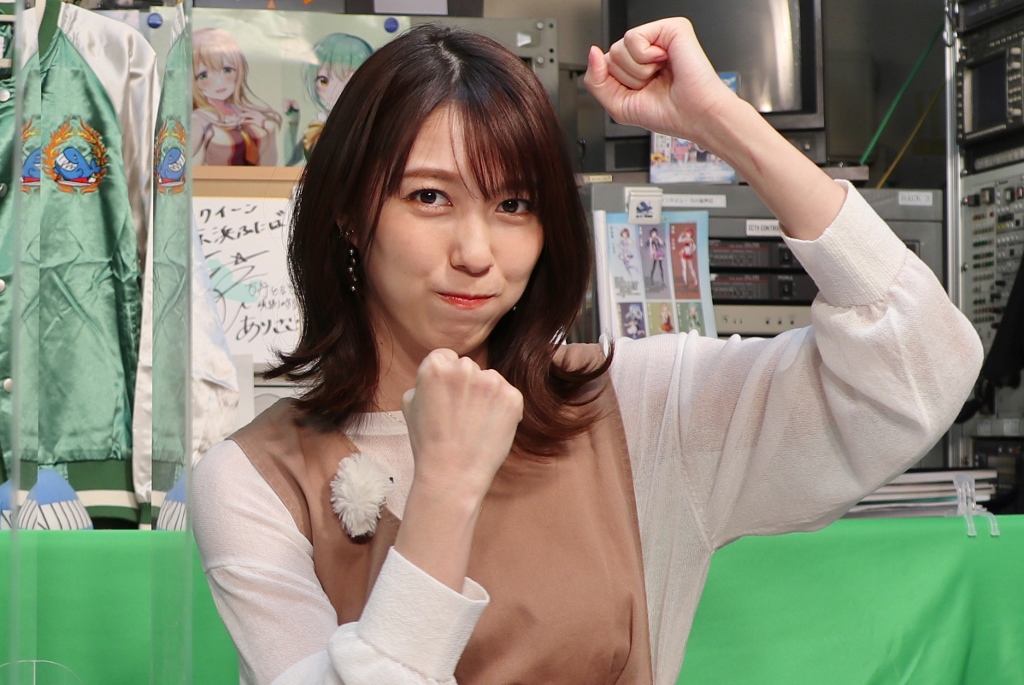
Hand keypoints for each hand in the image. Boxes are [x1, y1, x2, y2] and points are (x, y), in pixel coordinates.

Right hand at [402, 349, 523, 500]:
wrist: (452, 474)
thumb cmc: (427, 443)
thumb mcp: (409, 405)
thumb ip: (424, 382)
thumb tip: (440, 375)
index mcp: (435, 366)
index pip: (445, 356)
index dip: (445, 378)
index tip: (446, 396)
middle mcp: (465, 368)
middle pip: (468, 367)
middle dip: (465, 385)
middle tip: (460, 414)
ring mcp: (491, 381)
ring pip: (489, 379)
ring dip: (485, 395)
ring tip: (474, 424)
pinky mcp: (512, 397)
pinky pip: (507, 394)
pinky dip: (502, 408)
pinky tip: (489, 427)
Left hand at [583, 18, 738, 144]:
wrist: (696, 116)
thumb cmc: (669, 113)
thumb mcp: (618, 105)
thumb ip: (596, 81)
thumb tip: (592, 52)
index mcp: (637, 66)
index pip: (605, 66)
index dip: (617, 85)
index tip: (641, 93)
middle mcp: (647, 50)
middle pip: (610, 56)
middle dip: (627, 79)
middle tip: (653, 85)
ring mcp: (658, 37)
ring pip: (618, 48)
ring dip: (637, 71)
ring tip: (659, 75)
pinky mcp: (670, 28)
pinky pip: (633, 38)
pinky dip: (645, 58)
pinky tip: (664, 61)